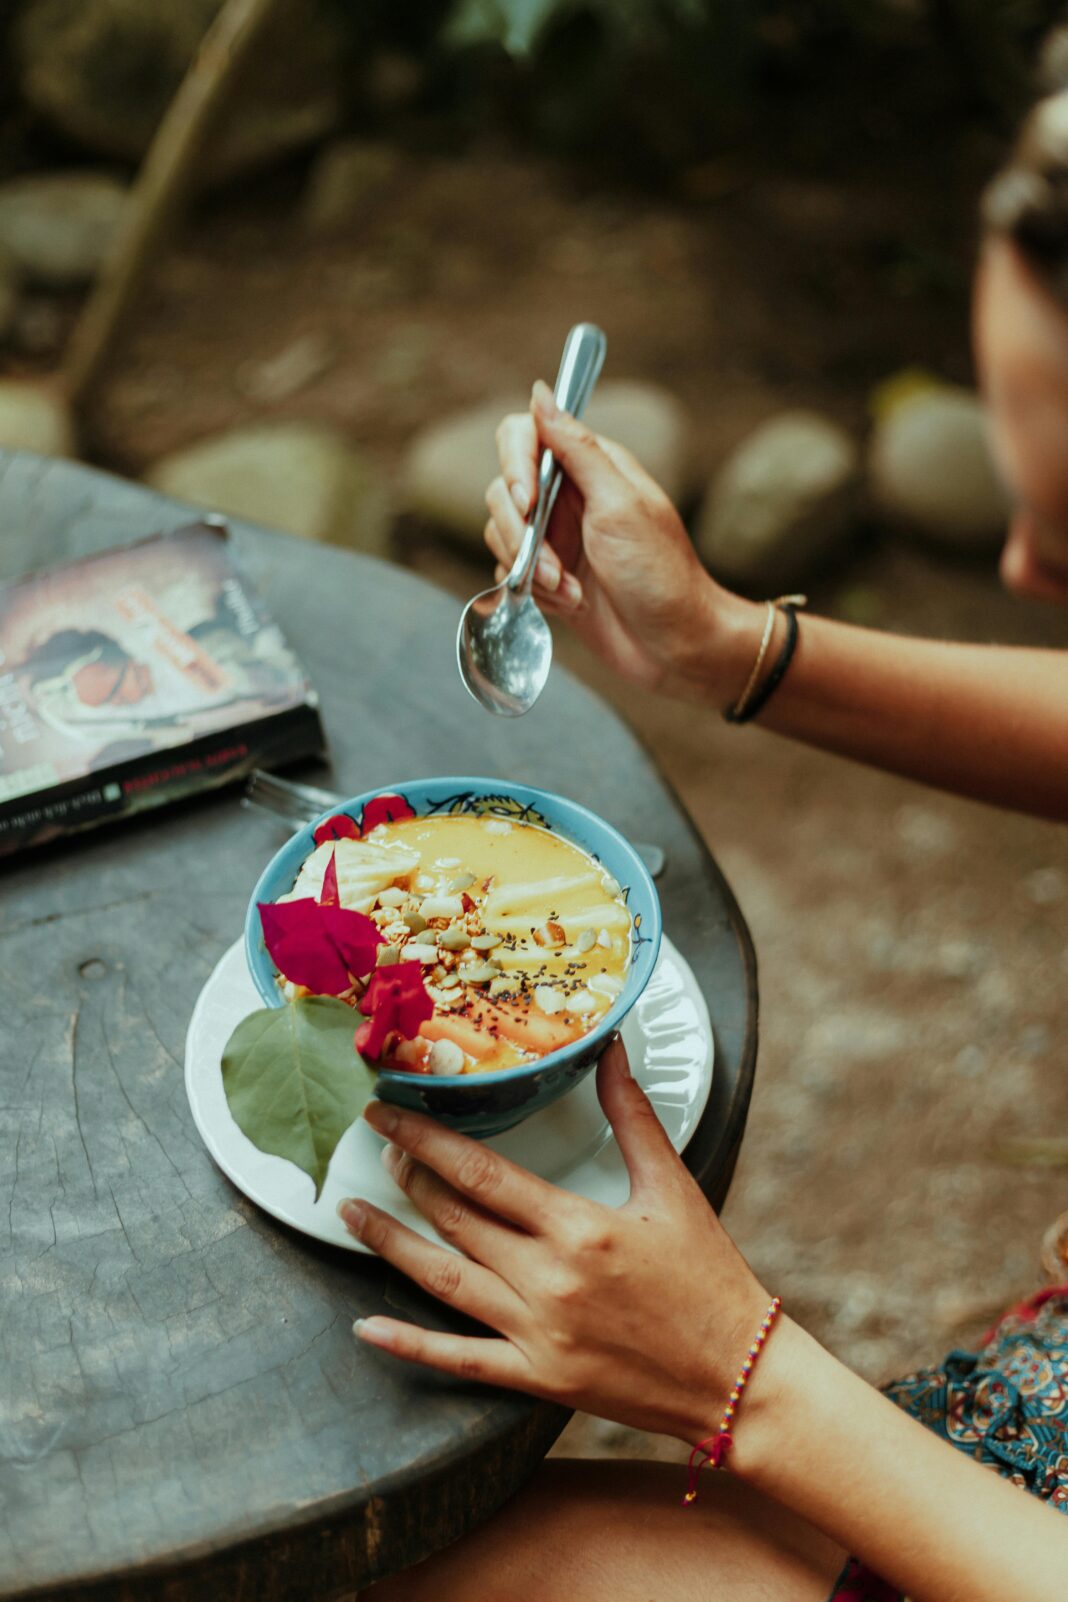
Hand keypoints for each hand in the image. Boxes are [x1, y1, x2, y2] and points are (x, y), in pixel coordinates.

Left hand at [338, 1039, 769, 1443]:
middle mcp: (548, 1280)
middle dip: (408, 1179)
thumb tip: (609, 1047)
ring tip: (348, 1213)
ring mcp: (537, 1335)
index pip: (480, 1172)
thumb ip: (631, 1115)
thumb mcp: (672, 1186)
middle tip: (377, 1148)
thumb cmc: (708, 1276)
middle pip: (453, 1220)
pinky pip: (459, 1361)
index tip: (386, 1113)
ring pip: (444, 1280)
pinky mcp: (537, 1379)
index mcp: (578, 1226)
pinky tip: (366, 1328)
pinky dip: (409, 1346)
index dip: (424, 1140)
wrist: (736, 1375)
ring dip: (390, 1244)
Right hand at [485, 381, 755, 697]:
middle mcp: (569, 496)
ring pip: (502, 534)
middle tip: (553, 566)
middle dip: (519, 532)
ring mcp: (557, 538)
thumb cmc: (660, 574)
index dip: (515, 464)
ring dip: (529, 568)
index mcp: (591, 465)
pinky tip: (569, 604)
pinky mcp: (548, 577)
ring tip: (570, 592)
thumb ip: (576, 448)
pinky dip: (532, 591)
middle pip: (504, 489)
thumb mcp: (619, 504)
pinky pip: (510, 573)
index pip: (524, 435)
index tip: (527, 501)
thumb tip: (540, 391)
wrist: (676, 648)